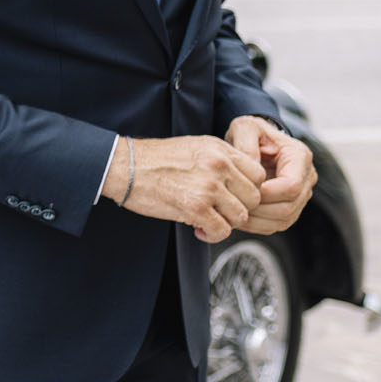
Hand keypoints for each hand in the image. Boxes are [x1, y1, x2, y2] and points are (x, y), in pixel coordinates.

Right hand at [106, 135, 264, 244]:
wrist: (122, 166)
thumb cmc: (152, 159)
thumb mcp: (193, 146)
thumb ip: (220, 160)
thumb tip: (239, 181)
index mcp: (219, 149)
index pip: (258, 175)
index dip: (249, 190)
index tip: (234, 197)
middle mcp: (218, 165)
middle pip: (254, 197)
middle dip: (239, 208)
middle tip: (221, 211)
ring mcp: (208, 186)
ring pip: (241, 216)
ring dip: (226, 223)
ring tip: (208, 221)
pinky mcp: (195, 207)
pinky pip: (222, 230)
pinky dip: (212, 235)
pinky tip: (198, 229)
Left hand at [226, 116, 315, 234]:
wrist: (254, 141)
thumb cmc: (251, 133)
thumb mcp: (245, 127)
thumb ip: (246, 143)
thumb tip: (252, 169)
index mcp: (300, 158)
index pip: (291, 186)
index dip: (266, 193)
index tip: (243, 189)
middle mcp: (306, 178)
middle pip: (288, 207)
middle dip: (258, 209)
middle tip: (233, 203)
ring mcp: (300, 196)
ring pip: (283, 220)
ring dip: (256, 220)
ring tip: (232, 210)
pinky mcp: (290, 208)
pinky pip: (275, 225)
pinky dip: (255, 225)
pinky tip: (237, 216)